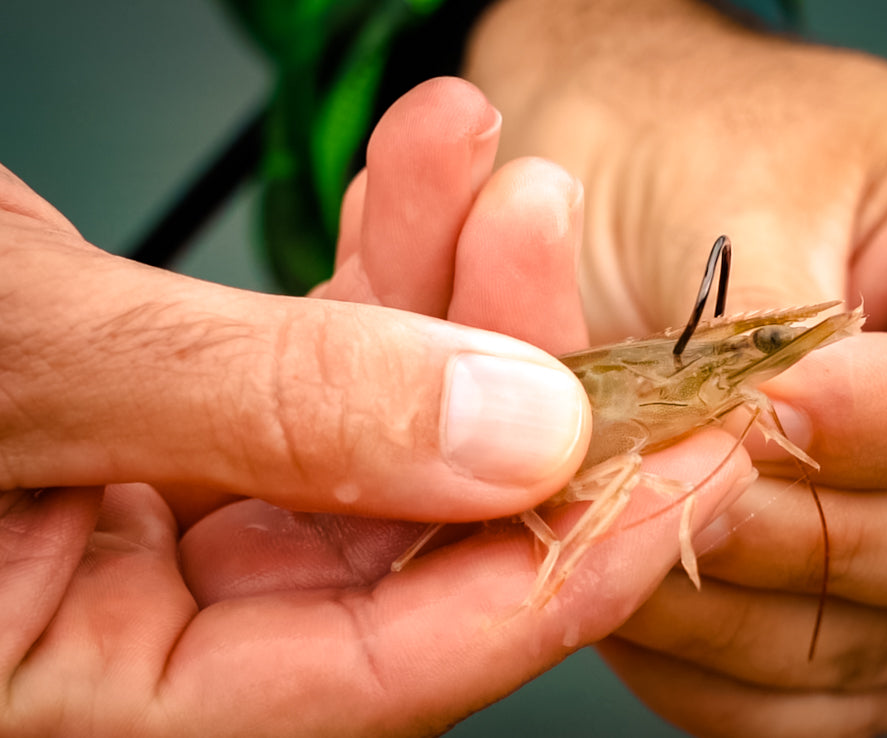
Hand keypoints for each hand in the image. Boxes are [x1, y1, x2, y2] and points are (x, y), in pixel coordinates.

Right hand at [0, 77, 751, 734]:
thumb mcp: (16, 363)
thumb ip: (266, 414)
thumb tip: (508, 437)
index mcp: (93, 688)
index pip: (392, 667)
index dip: (560, 567)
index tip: (693, 459)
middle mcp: (151, 621)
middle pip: (408, 534)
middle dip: (512, 383)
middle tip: (581, 259)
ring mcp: (176, 516)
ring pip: (379, 425)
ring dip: (450, 287)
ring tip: (495, 168)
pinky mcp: (188, 418)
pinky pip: (319, 351)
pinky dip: (376, 254)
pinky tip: (426, 160)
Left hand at [466, 0, 886, 735]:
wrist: (620, 183)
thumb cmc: (680, 149)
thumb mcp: (730, 193)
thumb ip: (766, 330)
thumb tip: (759, 445)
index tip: (761, 408)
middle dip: (802, 527)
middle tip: (668, 482)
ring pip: (881, 634)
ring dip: (734, 608)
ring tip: (618, 530)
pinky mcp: (844, 602)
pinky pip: (809, 694)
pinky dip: (714, 671)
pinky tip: (635, 600)